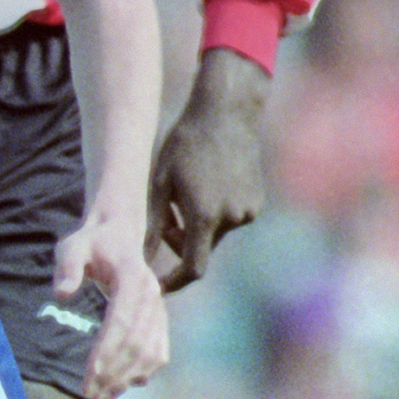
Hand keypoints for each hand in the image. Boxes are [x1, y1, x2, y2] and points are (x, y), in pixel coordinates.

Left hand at [58, 207, 169, 398]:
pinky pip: (160, 350)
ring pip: (150, 351)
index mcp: (132, 277)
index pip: (122, 320)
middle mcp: (151, 295)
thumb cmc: (90, 243)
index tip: (91, 374)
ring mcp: (159, 308)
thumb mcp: (72, 245)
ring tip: (103, 397)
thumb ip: (67, 265)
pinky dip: (145, 371)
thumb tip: (62, 292)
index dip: (108, 349)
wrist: (118, 235)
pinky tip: (125, 386)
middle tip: (89, 395)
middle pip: (136, 342)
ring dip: (128, 377)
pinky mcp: (160, 319)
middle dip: (114, 372)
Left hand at [148, 46, 271, 285]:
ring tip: (188, 191)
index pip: (192, 269)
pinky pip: (231, 219)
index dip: (174, 281)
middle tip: (167, 217)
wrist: (226, 113)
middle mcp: (232, 219)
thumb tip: (140, 261)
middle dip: (181, 242)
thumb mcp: (160, 184)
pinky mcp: (258, 202)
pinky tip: (210, 183)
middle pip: (202, 249)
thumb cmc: (184, 144)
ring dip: (198, 225)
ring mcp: (249, 211)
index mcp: (205, 217)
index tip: (158, 285)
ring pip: (216, 233)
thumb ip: (153, 227)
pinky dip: (216, 213)